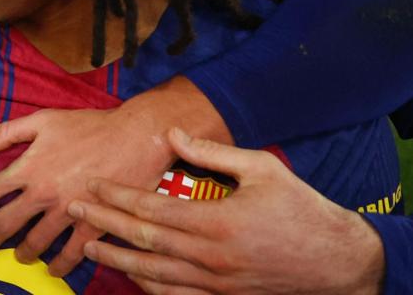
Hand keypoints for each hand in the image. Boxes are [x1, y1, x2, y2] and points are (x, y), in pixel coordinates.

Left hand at [0, 78, 226, 276]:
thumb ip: (7, 132)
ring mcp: (68, 210)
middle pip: (5, 223)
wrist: (135, 136)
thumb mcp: (43, 120)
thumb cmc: (89, 125)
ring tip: (20, 256)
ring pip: (36, 242)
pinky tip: (53, 268)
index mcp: (28, 167)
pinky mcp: (93, 223)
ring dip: (24, 252)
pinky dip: (60, 264)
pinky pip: (72, 252)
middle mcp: (43, 192)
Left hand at [71, 128, 385, 294]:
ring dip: (119, 259)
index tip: (92, 186)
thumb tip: (170, 133)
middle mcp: (211, 256)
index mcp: (216, 221)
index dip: (117, 197)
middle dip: (103, 224)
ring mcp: (217, 282)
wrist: (340, 262)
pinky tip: (132, 276)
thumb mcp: (262, 169)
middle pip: (143, 240)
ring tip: (90, 246)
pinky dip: (149, 287)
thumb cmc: (302, 210)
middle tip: (72, 211)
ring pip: (155, 273)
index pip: (151, 207)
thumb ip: (212, 152)